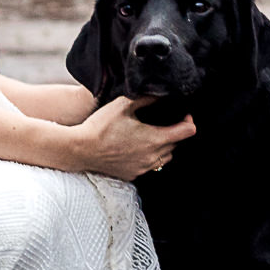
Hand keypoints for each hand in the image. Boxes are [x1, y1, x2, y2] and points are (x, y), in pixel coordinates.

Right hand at [78, 96, 193, 179]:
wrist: (81, 149)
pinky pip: (149, 167)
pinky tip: (137, 148)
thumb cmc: (101, 126)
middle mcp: (152, 157)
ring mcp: (142, 168)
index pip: (187, 132)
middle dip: (175, 133)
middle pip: (176, 145)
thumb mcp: (124, 104)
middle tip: (165, 122)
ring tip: (152, 135)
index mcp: (155, 139)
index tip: (183, 115)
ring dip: (164, 147)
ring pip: (164, 158)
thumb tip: (160, 93)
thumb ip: (146, 98)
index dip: (188, 121)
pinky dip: (149, 157)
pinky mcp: (132, 175)